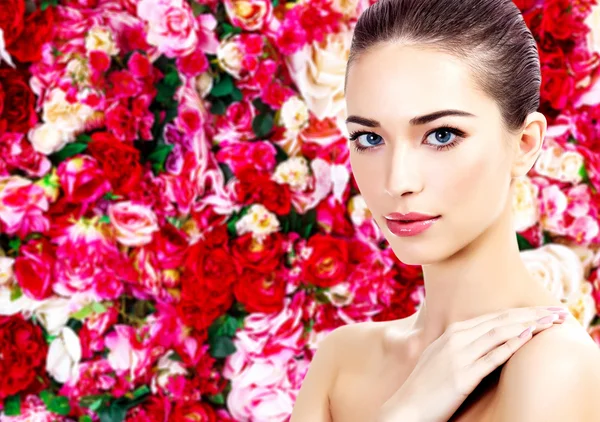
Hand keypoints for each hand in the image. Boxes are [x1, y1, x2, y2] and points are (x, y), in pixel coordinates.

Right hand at [376, 305, 569, 421]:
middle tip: (555, 311)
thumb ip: (459, 345)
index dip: (520, 312)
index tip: (541, 310)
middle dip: (531, 314)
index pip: (492, 317)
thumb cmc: (424, 386)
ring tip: (550, 321)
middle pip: (499, 321)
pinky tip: (527, 337)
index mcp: (451, 333)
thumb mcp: (440, 357)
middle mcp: (455, 339)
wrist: (406, 408)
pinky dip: (511, 345)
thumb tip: (484, 341)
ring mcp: (458, 356)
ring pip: (498, 333)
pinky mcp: (462, 376)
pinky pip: (491, 357)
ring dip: (528, 324)